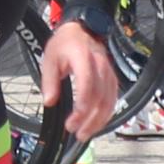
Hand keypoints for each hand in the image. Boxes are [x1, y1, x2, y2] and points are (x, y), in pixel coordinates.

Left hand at [39, 21, 122, 141]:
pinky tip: (97, 123)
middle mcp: (100, 65)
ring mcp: (109, 72)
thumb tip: (49, 102)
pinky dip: (107, 114)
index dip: (81, 107)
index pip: (87, 85)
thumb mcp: (50, 59)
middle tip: (77, 133)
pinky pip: (113, 98)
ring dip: (99, 120)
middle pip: (100, 97)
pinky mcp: (112, 78)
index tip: (72, 122)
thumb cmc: (65, 43)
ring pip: (110, 100)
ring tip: (86, 133)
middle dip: (90, 119)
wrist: (82, 30)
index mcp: (83, 58)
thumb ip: (49, 81)